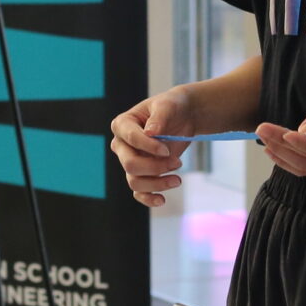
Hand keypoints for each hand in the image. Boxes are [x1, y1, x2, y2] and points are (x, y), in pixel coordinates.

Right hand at [110, 89, 197, 208]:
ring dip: (157, 184)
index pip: (130, 139)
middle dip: (155, 167)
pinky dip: (148, 199)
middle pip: (130, 164)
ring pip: (135, 181)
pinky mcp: (141, 173)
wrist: (183, 116)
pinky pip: (138, 192)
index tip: (167, 149)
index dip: (149, 147)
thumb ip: (159, 117)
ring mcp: (130, 161)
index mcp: (122, 124)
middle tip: (177, 162)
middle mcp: (122, 145)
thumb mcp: (168, 105)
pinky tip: (162, 200)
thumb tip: (150, 132)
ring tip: (177, 179)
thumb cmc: (172, 107)